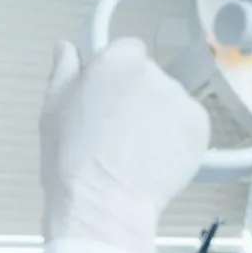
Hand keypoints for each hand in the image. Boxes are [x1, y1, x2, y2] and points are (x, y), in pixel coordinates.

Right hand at [40, 38, 209, 252]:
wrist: (103, 203)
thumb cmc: (71, 161)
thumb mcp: (52, 111)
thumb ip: (64, 72)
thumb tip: (67, 49)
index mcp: (115, 62)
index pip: (127, 51)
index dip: (116, 77)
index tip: (106, 100)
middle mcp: (152, 73)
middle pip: (149, 77)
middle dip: (137, 98)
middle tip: (116, 133)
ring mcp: (180, 100)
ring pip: (169, 103)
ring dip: (157, 119)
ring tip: (133, 153)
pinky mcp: (199, 127)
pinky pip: (187, 126)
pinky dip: (176, 140)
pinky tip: (153, 160)